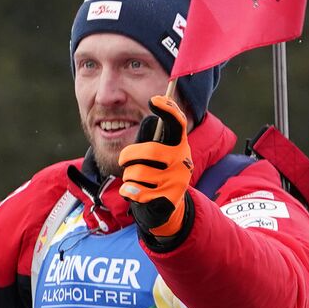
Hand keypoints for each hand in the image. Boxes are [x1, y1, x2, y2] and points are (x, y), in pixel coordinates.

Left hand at [118, 95, 193, 239]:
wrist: (164, 208)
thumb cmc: (154, 174)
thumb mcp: (153, 155)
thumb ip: (149, 138)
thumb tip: (152, 116)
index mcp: (178, 145)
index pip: (178, 123)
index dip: (168, 110)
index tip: (154, 99)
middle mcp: (183, 160)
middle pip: (148, 151)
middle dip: (128, 156)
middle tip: (125, 162)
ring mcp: (178, 180)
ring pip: (138, 173)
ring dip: (128, 177)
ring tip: (136, 181)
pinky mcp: (169, 199)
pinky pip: (135, 191)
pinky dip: (128, 192)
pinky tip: (134, 193)